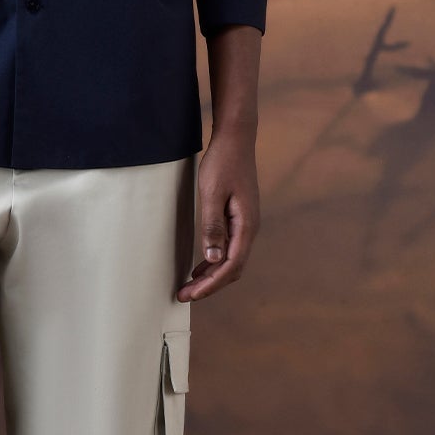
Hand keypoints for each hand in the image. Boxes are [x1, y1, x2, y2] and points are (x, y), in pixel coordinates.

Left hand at [176, 125, 259, 301]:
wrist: (235, 139)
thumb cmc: (222, 163)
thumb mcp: (211, 194)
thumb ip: (213, 227)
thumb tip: (213, 259)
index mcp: (246, 225)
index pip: (230, 266)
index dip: (211, 284)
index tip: (191, 294)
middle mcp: (249, 228)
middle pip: (233, 268)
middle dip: (210, 285)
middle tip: (185, 295)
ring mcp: (246, 223)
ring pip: (231, 260)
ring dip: (212, 275)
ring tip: (190, 286)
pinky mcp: (239, 218)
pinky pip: (229, 248)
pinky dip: (215, 261)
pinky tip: (201, 266)